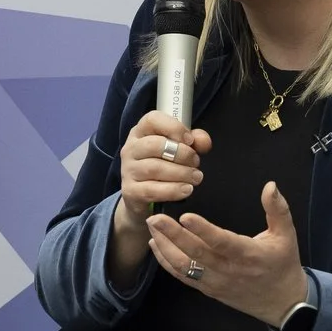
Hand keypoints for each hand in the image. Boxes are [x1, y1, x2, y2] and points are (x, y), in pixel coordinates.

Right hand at [108, 111, 211, 283]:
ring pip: (155, 167)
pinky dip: (171, 190)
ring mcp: (127, 173)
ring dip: (180, 174)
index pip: (154, 118)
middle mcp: (130, 149)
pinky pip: (150, 190)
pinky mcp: (130, 195)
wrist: (148, 212)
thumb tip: (204, 140)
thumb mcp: (183, 155)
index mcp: (143, 132)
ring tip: (196, 181)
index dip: (175, 127)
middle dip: (181, 154)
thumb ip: (195, 143)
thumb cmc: (170, 177)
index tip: (193, 140)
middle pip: (156, 144)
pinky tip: (188, 192)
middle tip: (198, 165)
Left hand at [145, 182, 310, 326]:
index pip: (222, 242)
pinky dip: (166, 262)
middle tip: (155, 218)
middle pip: (196, 254)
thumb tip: (270, 185)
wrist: (283, 303)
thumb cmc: (283, 264)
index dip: (203, 230)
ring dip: (165, 247)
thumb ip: (278, 209)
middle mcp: (229, 270)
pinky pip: (183, 277)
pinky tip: (156, 246)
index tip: (185, 216)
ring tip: (152, 227)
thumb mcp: (287, 235)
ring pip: (185, 267)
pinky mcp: (208, 289)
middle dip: (172, 236)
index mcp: (249, 255)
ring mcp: (216, 282)